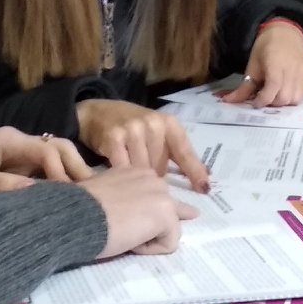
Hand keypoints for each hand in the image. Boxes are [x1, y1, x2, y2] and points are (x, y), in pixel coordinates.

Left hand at [0, 127, 92, 195]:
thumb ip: (4, 186)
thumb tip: (38, 194)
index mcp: (11, 141)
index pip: (48, 152)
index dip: (62, 172)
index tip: (72, 195)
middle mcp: (19, 143)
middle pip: (59, 148)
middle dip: (76, 167)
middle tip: (93, 192)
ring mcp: (18, 154)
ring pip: (54, 158)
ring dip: (69, 173)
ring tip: (85, 196)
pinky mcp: (14, 165)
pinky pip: (42, 169)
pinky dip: (57, 180)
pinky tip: (64, 198)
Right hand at [77, 99, 209, 191]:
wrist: (98, 113)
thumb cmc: (133, 128)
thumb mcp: (158, 133)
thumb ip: (175, 154)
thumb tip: (203, 180)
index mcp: (169, 124)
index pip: (185, 152)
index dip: (195, 172)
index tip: (204, 190)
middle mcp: (153, 124)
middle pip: (160, 166)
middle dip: (155, 179)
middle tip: (146, 186)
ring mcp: (133, 129)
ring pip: (142, 170)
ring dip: (138, 181)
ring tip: (132, 184)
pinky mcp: (114, 137)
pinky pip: (123, 169)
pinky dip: (123, 178)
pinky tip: (120, 181)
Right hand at [80, 164, 198, 257]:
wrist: (77, 216)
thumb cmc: (81, 209)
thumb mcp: (105, 193)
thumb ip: (124, 196)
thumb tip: (135, 212)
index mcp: (137, 172)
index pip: (153, 199)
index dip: (139, 217)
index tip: (118, 219)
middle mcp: (154, 179)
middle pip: (167, 213)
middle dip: (151, 226)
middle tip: (124, 229)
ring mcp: (164, 196)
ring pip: (169, 230)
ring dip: (148, 238)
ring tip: (123, 233)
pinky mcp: (167, 215)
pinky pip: (169, 244)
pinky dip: (149, 250)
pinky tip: (130, 242)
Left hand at [220, 23, 302, 107]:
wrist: (285, 32)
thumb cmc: (265, 48)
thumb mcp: (252, 66)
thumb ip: (244, 87)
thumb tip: (228, 101)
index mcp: (276, 65)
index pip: (272, 91)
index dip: (262, 100)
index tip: (255, 102)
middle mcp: (293, 69)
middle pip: (284, 99)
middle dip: (272, 103)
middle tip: (265, 97)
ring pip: (296, 99)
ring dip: (284, 102)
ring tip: (276, 94)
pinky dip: (294, 96)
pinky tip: (286, 89)